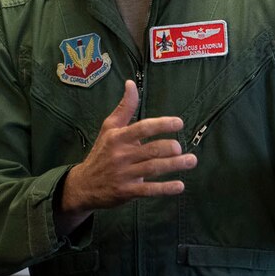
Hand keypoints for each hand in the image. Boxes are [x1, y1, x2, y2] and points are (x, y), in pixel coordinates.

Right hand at [57, 78, 193, 232]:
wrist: (83, 185)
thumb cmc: (101, 153)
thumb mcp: (109, 129)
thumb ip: (124, 108)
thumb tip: (131, 83)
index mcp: (118, 138)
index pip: (142, 128)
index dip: (162, 124)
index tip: (179, 122)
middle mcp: (121, 155)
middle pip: (151, 150)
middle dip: (169, 148)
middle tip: (180, 147)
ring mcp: (124, 174)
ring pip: (153, 168)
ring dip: (174, 165)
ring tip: (191, 160)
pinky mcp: (126, 192)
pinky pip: (148, 190)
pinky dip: (165, 189)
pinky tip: (180, 186)